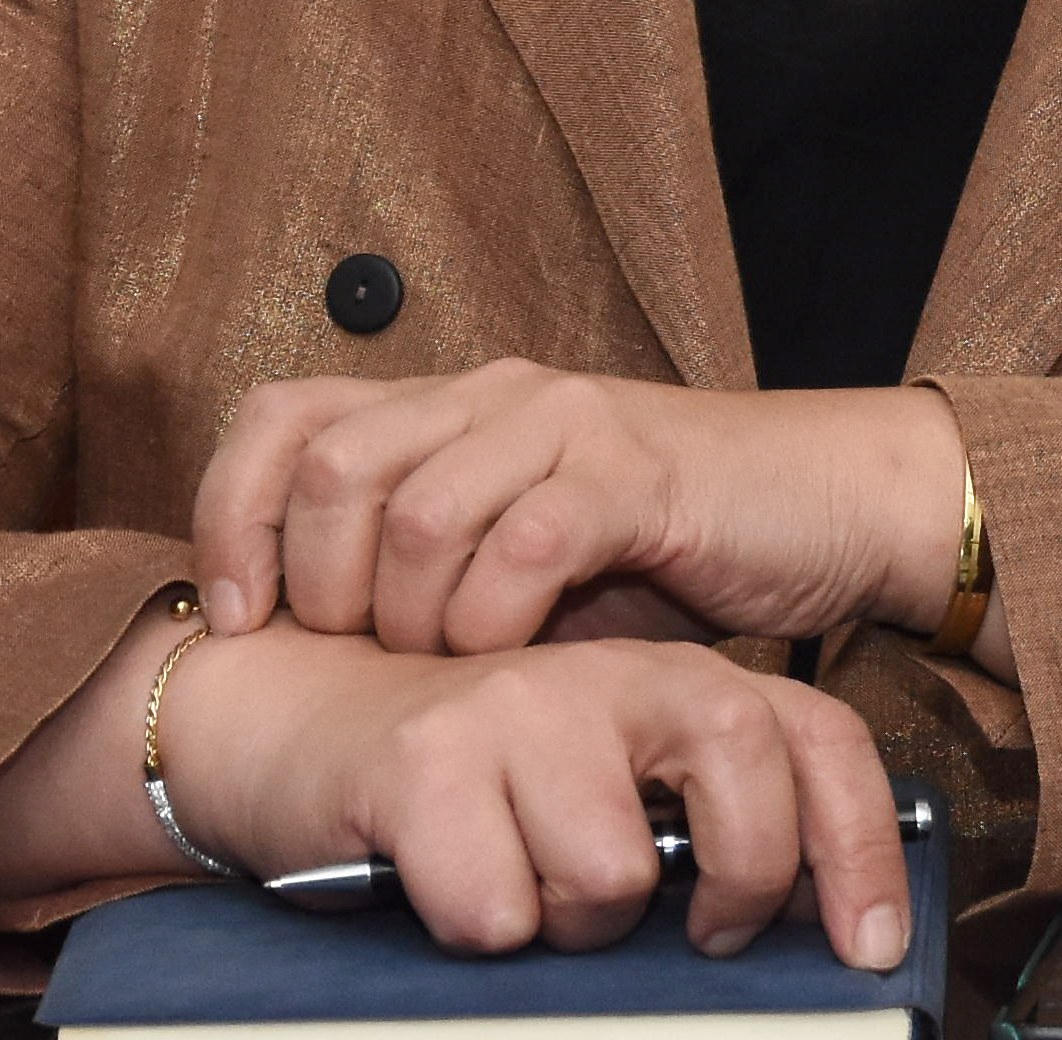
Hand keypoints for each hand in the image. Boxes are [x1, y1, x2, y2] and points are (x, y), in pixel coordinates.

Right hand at [162, 622, 912, 967]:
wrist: (295, 717)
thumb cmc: (472, 782)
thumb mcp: (605, 781)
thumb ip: (695, 821)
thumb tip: (806, 933)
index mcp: (679, 678)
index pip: (818, 742)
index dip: (860, 847)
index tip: (869, 947)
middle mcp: (613, 674)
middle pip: (743, 774)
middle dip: (738, 882)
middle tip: (691, 930)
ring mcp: (520, 709)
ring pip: (612, 873)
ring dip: (574, 926)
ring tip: (526, 894)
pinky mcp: (426, 761)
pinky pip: (496, 908)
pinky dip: (478, 930)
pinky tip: (446, 889)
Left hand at [196, 360, 967, 656]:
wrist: (830, 505)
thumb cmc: (670, 549)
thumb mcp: (518, 554)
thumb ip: (422, 570)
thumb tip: (290, 650)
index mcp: (451, 404)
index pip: (282, 418)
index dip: (231, 514)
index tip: (239, 618)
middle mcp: (495, 393)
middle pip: (333, 467)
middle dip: (322, 588)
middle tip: (361, 658)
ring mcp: (566, 424)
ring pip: (418, 511)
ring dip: (410, 618)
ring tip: (449, 667)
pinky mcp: (635, 473)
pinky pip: (524, 546)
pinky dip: (498, 621)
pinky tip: (519, 658)